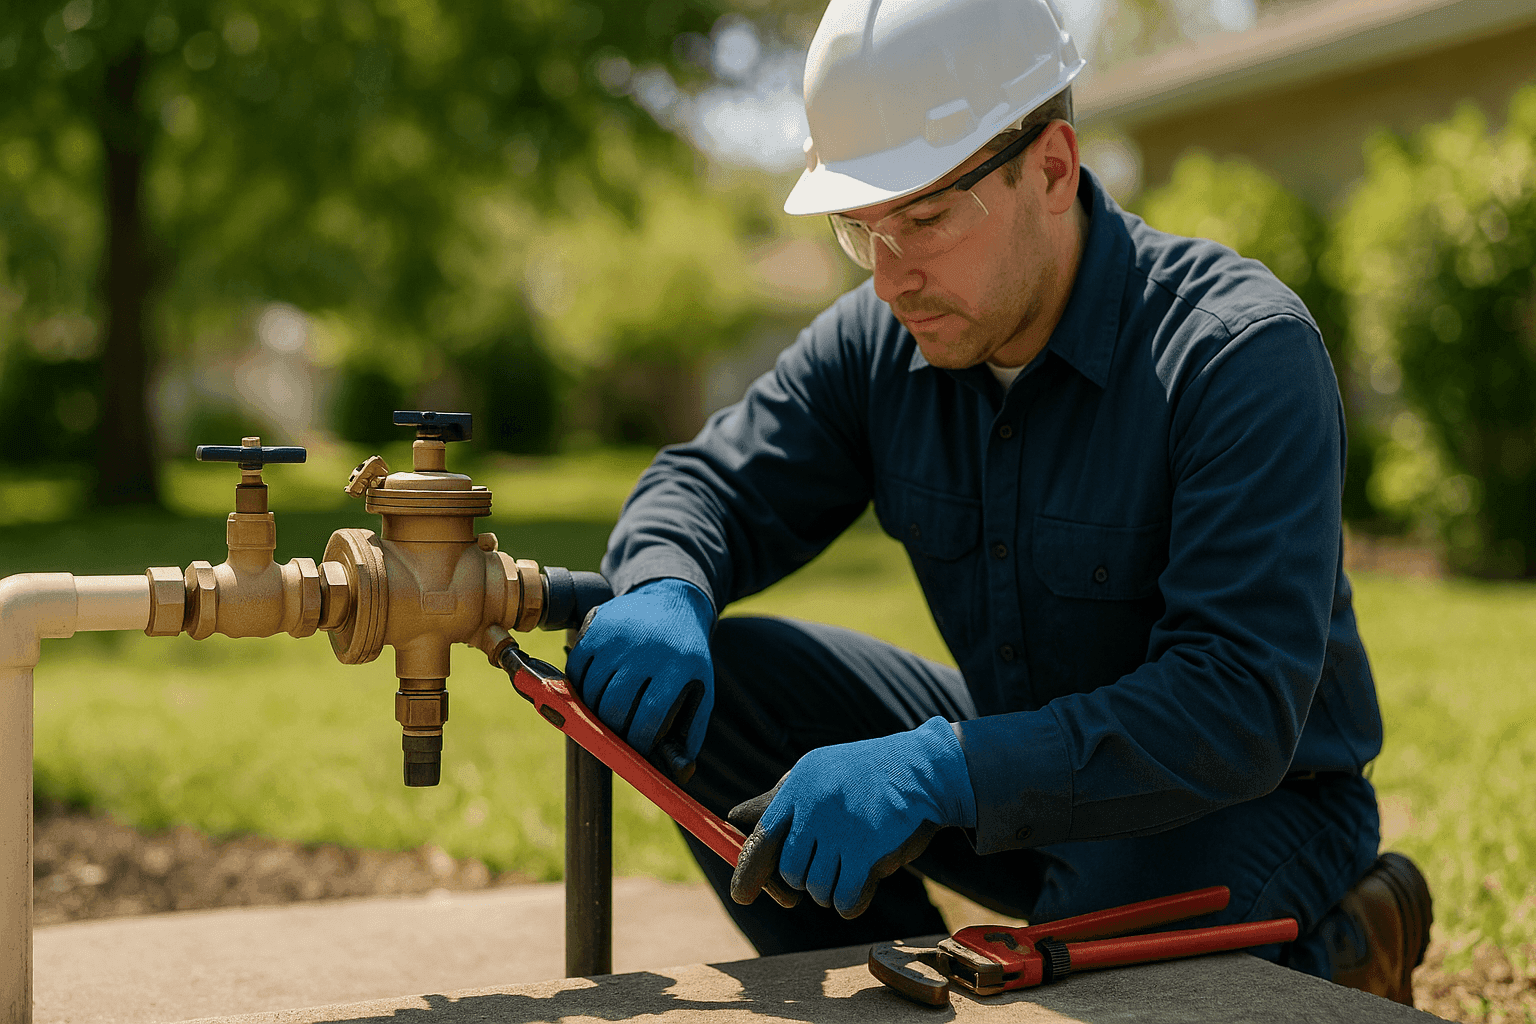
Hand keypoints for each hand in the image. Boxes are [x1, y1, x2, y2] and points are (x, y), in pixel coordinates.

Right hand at [566, 577, 714, 763]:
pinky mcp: (596, 626)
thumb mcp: (701, 688)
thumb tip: (679, 776)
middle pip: (614, 707)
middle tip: (617, 734)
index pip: (649, 717)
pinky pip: (575, 669)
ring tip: (607, 714)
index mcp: (678, 666)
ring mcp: (619, 635)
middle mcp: (646, 649)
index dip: (638, 743)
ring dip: (594, 712)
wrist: (672, 601)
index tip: (635, 750)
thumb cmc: (685, 656)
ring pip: (591, 691)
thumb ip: (691, 732)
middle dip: (612, 730)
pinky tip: (594, 692)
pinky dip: (579, 688)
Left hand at [729, 717, 976, 918]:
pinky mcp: (868, 853)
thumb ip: (779, 800)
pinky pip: (845, 901)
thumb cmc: (866, 775)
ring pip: (817, 889)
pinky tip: (862, 883)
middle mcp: (815, 807)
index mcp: (798, 786)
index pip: (760, 838)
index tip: (742, 895)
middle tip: (825, 867)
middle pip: (789, 871)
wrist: (924, 770)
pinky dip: (851, 902)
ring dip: (831, 889)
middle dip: (803, 879)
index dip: (748, 871)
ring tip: (850, 864)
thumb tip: (732, 819)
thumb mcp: (818, 771)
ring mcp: (841, 830)